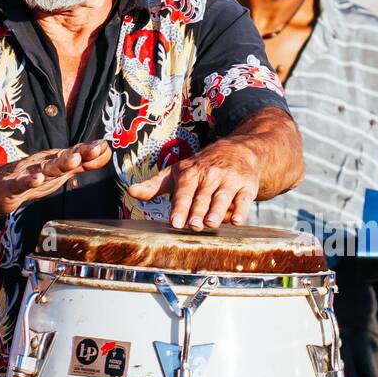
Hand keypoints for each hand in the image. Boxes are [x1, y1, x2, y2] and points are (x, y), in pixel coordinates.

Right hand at [0, 141, 110, 214]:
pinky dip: (29, 180)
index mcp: (54, 161)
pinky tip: (37, 179)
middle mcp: (42, 164)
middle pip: (63, 159)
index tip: (106, 146)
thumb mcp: (59, 172)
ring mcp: (27, 173)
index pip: (74, 154)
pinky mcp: (12, 186)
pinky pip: (21, 183)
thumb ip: (83, 164)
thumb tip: (106, 152)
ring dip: (60, 164)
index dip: (90, 151)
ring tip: (73, 160)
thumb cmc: (30, 177)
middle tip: (96, 148)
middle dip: (80, 154)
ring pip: (45, 169)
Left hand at [127, 140, 259, 230]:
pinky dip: (241, 210)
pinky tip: (236, 221)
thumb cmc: (201, 167)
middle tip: (192, 226)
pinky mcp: (247, 185)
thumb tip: (130, 192)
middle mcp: (210, 175)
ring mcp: (229, 180)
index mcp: (191, 173)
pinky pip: (244, 199)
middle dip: (197, 211)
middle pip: (202, 196)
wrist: (238, 150)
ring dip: (217, 211)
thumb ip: (155, 186)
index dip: (180, 207)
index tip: (175, 221)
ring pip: (222, 198)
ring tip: (210, 223)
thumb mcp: (176, 173)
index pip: (184, 192)